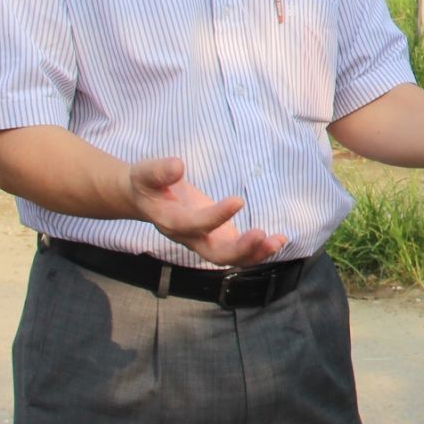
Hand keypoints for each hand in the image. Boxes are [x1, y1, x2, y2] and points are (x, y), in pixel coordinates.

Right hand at [127, 157, 287, 265]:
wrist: (145, 199)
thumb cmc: (147, 184)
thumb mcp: (145, 173)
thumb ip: (158, 171)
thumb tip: (177, 165)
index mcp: (171, 222)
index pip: (194, 225)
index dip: (216, 216)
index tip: (238, 200)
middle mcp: (190, 238)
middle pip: (214, 255)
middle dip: (238, 249)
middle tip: (260, 234)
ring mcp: (205, 241)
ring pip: (230, 258)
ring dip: (255, 253)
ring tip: (278, 241)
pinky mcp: (217, 237)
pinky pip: (238, 251)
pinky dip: (258, 249)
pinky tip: (278, 240)